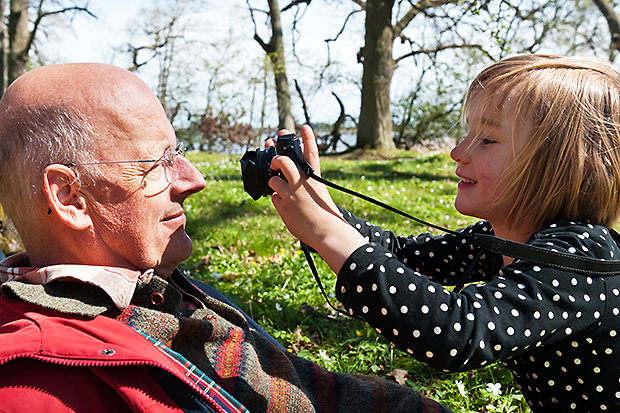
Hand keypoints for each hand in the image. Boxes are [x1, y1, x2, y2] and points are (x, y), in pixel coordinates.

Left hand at [269, 125, 365, 272]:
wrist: (326, 233)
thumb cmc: (326, 215)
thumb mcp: (320, 194)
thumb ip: (306, 184)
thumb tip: (291, 180)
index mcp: (315, 178)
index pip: (311, 153)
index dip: (308, 137)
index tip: (303, 126)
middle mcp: (302, 183)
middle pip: (284, 161)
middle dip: (275, 157)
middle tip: (274, 159)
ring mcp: (292, 195)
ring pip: (273, 180)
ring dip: (273, 182)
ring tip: (278, 185)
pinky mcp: (284, 207)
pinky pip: (274, 197)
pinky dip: (277, 199)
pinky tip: (284, 204)